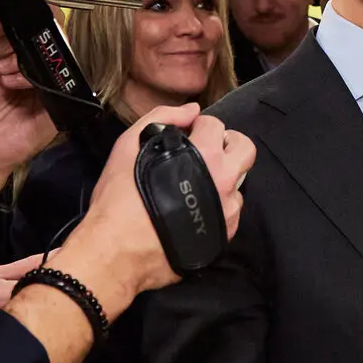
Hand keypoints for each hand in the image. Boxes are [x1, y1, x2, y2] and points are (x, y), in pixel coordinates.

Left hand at [0, 18, 58, 212]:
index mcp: (31, 55)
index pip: (46, 24)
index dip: (34, 17)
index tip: (16, 15)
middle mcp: (47, 67)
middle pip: (54, 36)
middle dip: (23, 40)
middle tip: (1, 59)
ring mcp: (57, 85)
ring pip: (55, 55)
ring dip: (22, 62)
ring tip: (4, 77)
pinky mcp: (61, 104)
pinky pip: (57, 82)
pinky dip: (31, 79)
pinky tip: (14, 87)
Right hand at [58, 105, 255, 303]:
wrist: (116, 251)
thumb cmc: (118, 199)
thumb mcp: (129, 145)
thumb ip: (163, 118)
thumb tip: (192, 111)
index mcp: (205, 157)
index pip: (217, 126)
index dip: (200, 127)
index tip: (188, 136)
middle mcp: (223, 183)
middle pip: (245, 150)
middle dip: (228, 144)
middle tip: (207, 151)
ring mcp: (226, 212)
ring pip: (239, 185)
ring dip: (222, 180)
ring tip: (196, 186)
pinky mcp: (223, 237)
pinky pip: (231, 214)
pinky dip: (218, 207)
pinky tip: (194, 209)